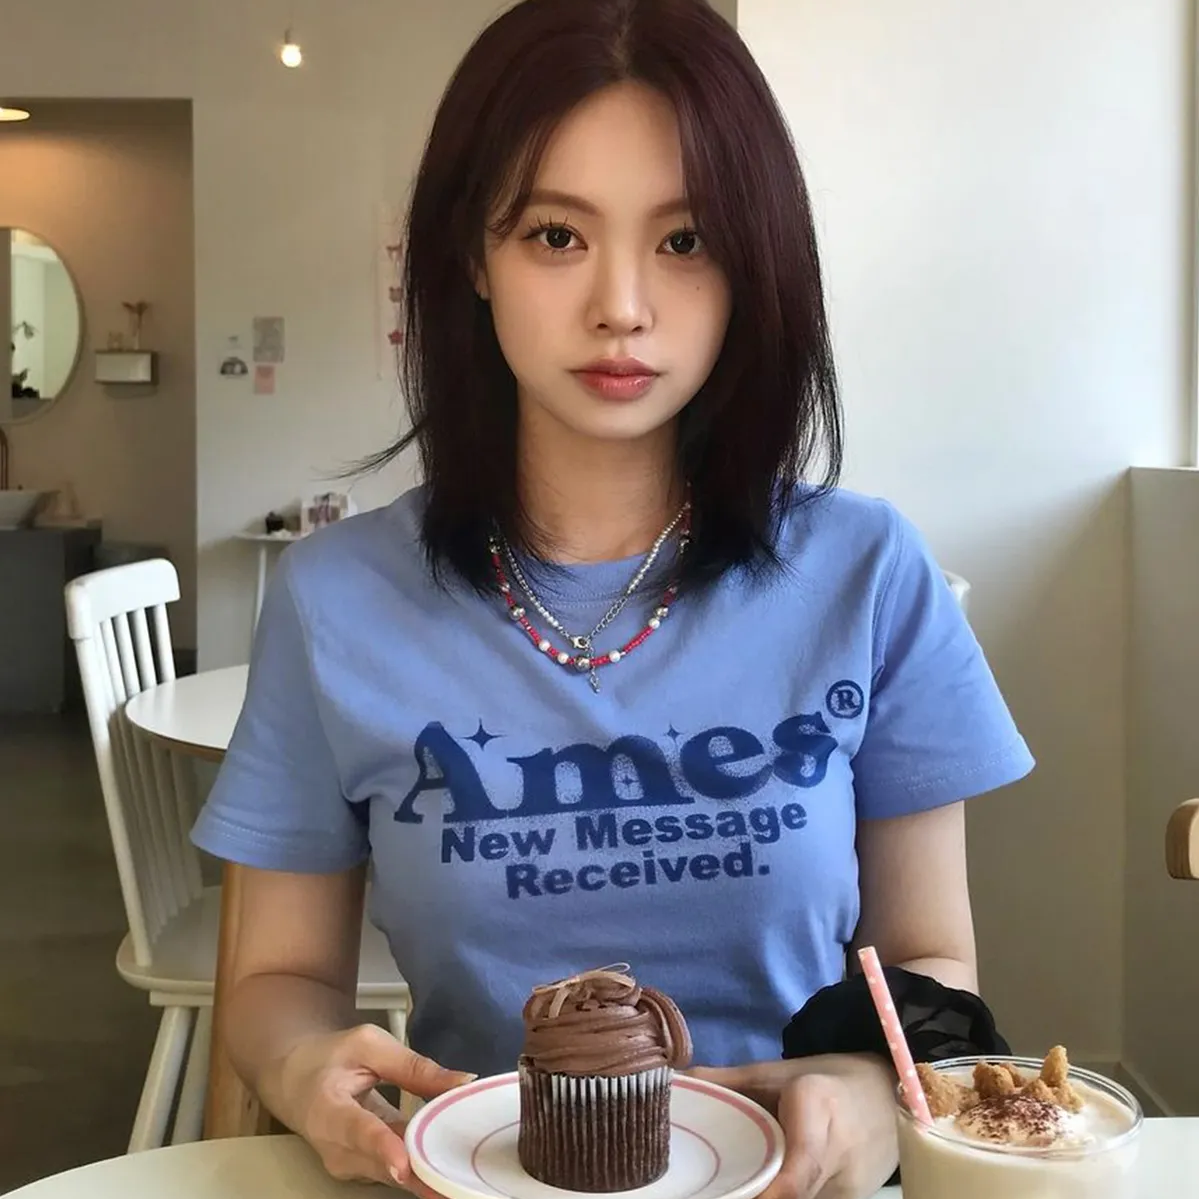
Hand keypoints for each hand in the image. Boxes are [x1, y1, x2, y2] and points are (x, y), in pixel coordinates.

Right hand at [265, 1022, 474, 1189]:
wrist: (295, 1081)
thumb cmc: (330, 1058)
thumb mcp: (369, 1046)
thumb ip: (413, 1066)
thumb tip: (462, 1082)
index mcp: (327, 1110)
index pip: (358, 1131)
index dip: (382, 1147)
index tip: (404, 1164)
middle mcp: (334, 1149)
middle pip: (381, 1165)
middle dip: (421, 1169)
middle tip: (461, 1171)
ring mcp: (348, 1167)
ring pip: (393, 1176)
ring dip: (427, 1173)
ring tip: (464, 1170)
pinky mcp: (363, 1172)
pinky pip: (397, 1174)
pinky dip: (422, 1170)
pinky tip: (451, 1165)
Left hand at [689, 1054, 897, 1198]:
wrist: (888, 1092)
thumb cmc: (823, 1078)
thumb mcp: (777, 1072)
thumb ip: (727, 1083)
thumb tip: (677, 1085)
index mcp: (817, 1107)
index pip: (800, 1164)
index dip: (774, 1190)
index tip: (739, 1192)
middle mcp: (839, 1153)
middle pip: (796, 1191)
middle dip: (758, 1195)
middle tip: (718, 1188)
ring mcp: (851, 1186)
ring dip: (769, 1196)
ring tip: (737, 1184)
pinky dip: (786, 1197)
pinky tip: (765, 1188)